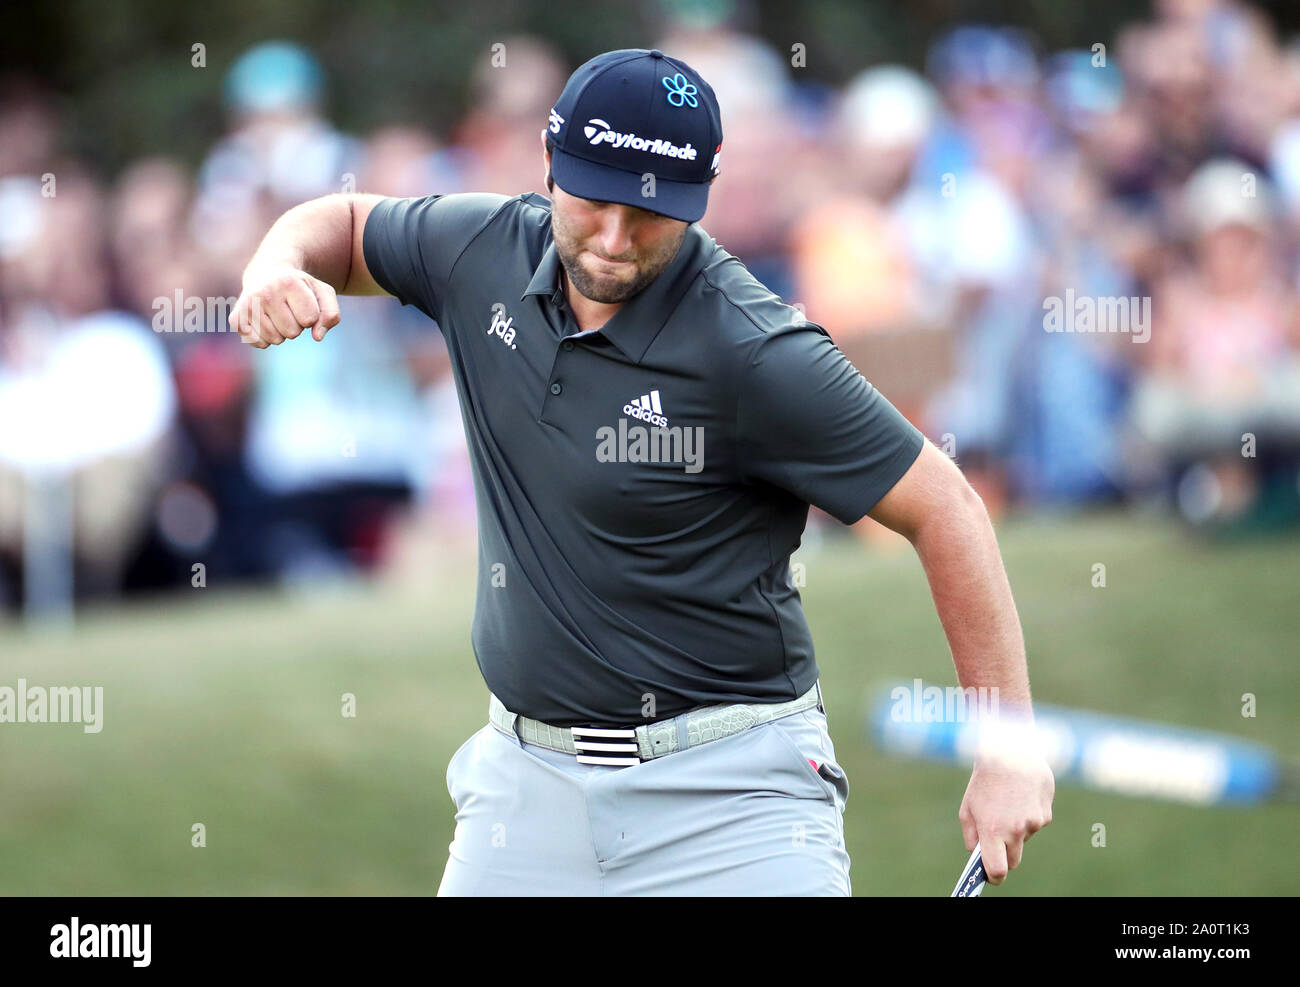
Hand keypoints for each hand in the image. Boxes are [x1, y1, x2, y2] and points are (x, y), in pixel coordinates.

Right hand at [229, 265, 340, 347]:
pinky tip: (264, 321)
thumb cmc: (300, 287)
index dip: (311, 316)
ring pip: (275, 340)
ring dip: (281, 332)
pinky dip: (265, 338)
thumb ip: (331, 314)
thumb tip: (317, 336)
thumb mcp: (323, 293)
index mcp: (288, 282)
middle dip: (296, 325)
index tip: (303, 302)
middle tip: (288, 308)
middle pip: (292, 332)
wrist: (267, 273)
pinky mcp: (236, 318)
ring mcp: (247, 305)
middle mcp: (265, 292)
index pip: (309, 320)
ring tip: (276, 313)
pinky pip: (258, 343)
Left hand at [958, 728, 1053, 885]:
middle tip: (998, 844)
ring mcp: (1034, 823)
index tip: (990, 876)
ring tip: (1008, 805)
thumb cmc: (985, 781)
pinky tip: (1020, 797)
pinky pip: (1035, 823)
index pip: (997, 870)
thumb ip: (972, 836)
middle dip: (1005, 856)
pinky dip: (1028, 815)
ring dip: (1017, 829)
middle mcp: (1016, 830)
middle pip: (1013, 861)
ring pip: (1025, 838)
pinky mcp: (1046, 813)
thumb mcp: (968, 808)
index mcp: (993, 831)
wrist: (1010, 752)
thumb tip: (977, 855)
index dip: (993, 877)